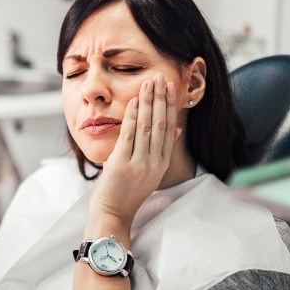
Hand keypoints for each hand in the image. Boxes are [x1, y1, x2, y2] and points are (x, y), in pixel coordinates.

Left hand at [89, 73, 179, 227]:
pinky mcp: (122, 164)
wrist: (113, 212)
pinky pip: (129, 135)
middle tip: (160, 77)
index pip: (169, 128)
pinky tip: (134, 101)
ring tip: (149, 83)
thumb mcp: (151, 171)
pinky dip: (132, 116)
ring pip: (147, 127)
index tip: (170, 87)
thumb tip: (176, 128)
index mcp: (162, 162)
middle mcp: (154, 162)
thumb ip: (162, 149)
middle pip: (161, 124)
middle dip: (160, 99)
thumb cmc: (128, 190)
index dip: (170, 106)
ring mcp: (139, 164)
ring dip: (148, 103)